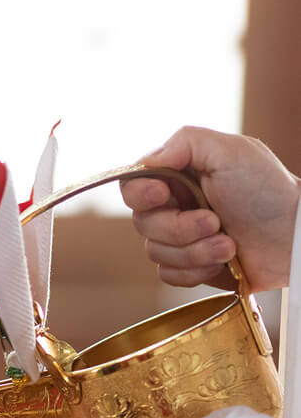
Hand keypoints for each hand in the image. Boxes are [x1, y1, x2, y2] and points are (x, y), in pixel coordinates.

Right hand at [120, 126, 299, 290]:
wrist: (292, 238)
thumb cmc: (268, 191)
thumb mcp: (231, 151)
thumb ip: (186, 142)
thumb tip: (148, 159)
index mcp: (178, 175)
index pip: (133, 185)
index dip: (140, 194)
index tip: (162, 195)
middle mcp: (175, 206)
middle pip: (143, 223)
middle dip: (180, 228)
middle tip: (215, 222)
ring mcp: (180, 239)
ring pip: (156, 252)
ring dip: (195, 252)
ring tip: (229, 245)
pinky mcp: (190, 267)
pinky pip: (169, 275)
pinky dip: (195, 271)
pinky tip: (222, 261)